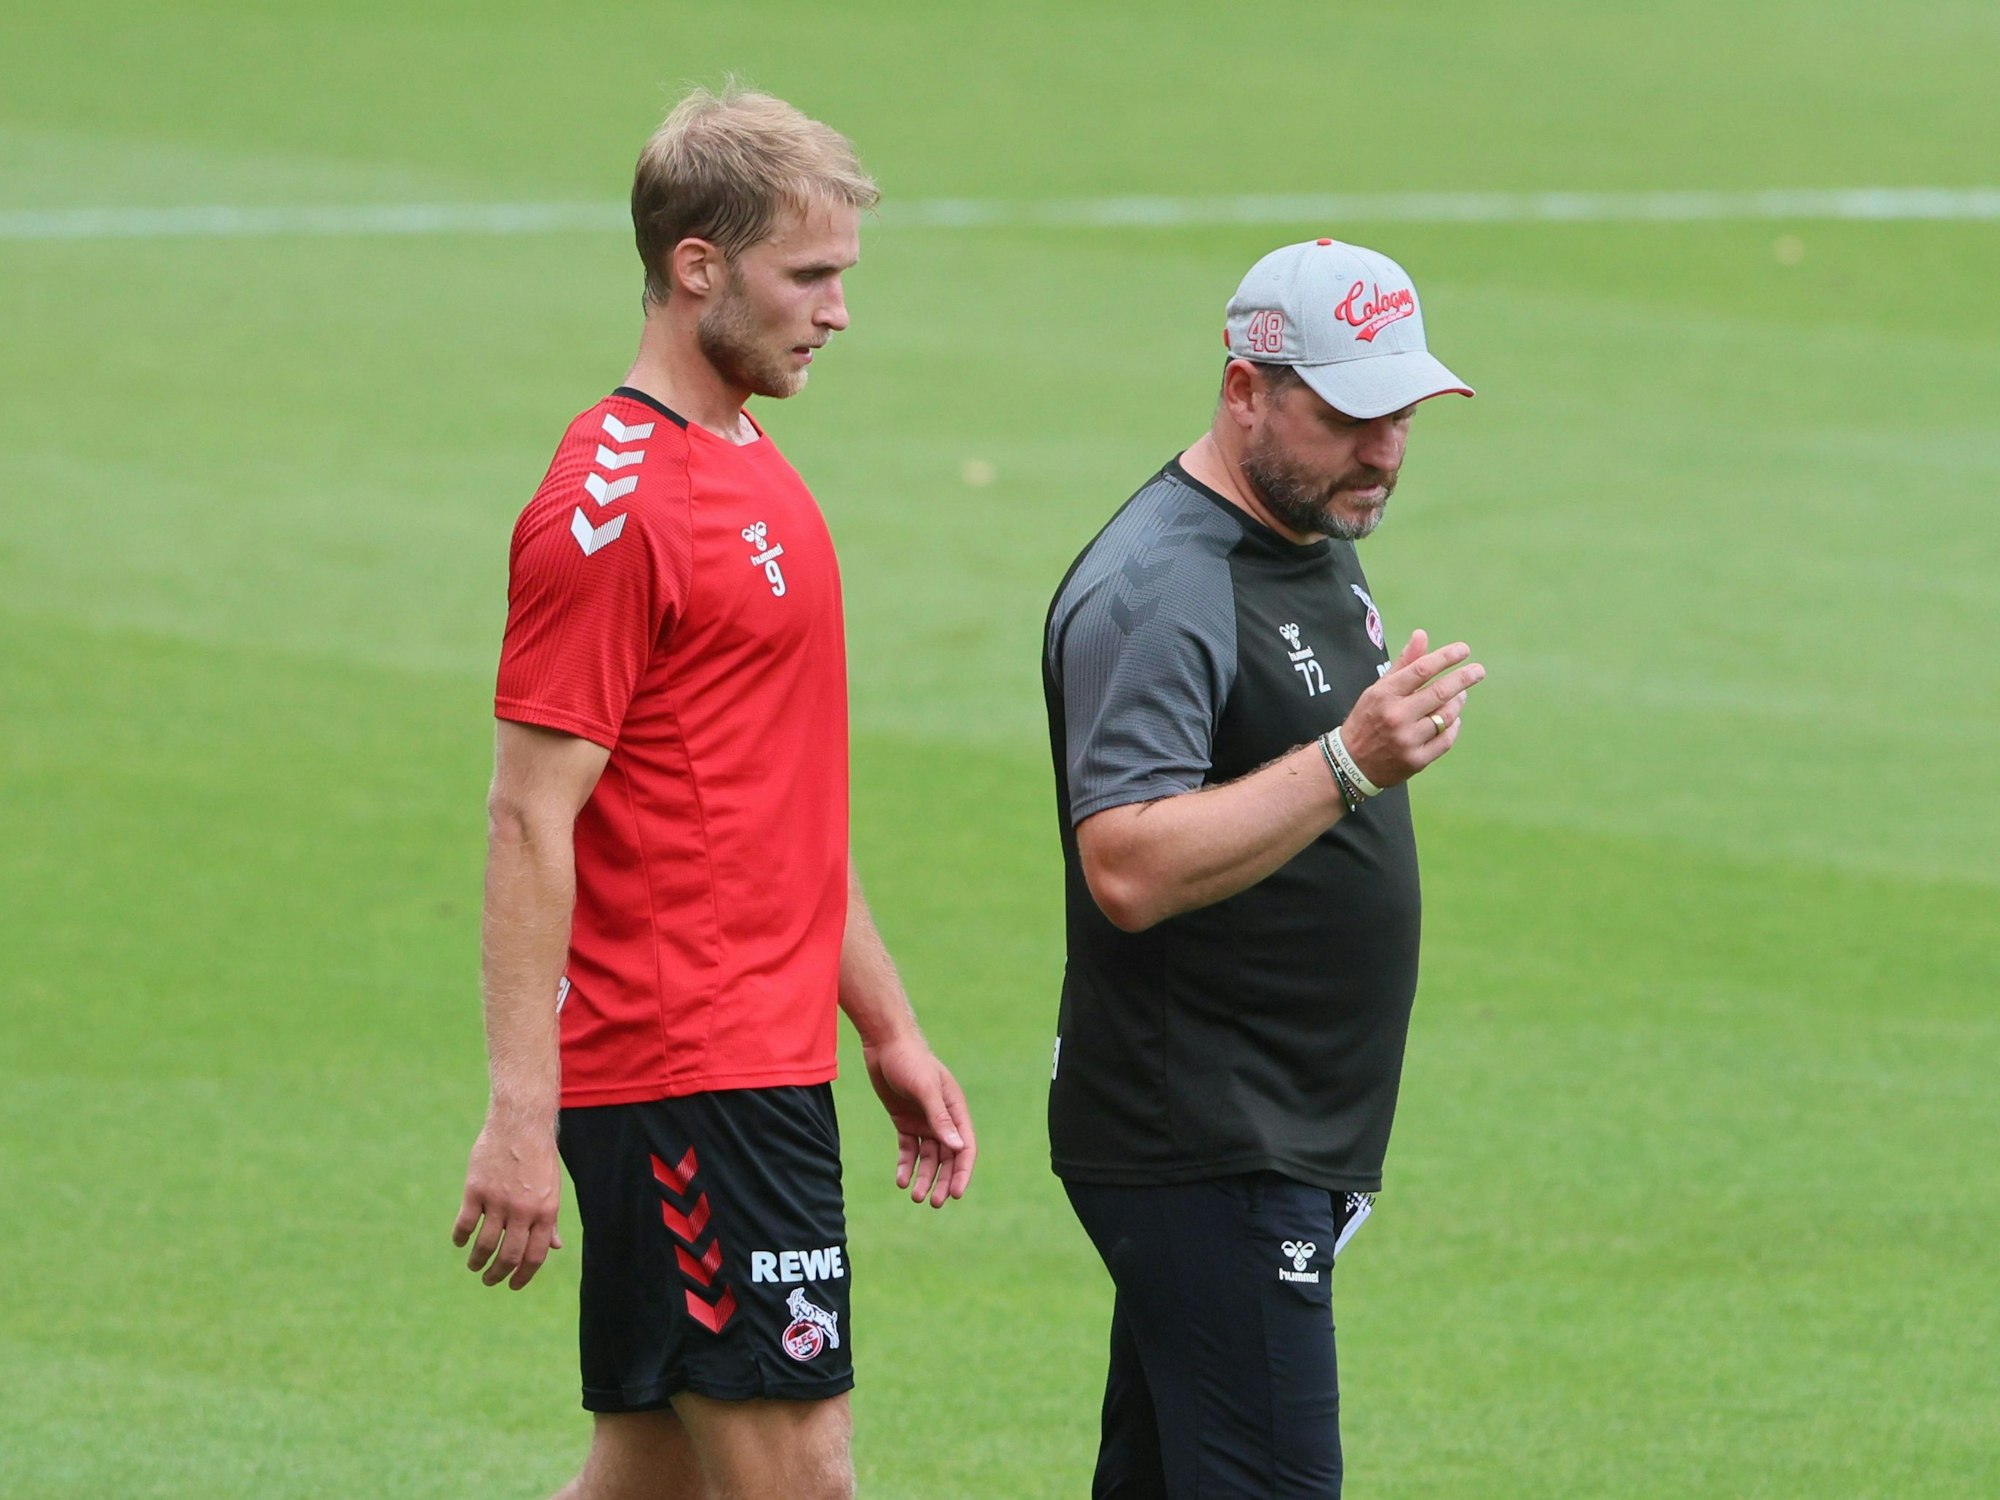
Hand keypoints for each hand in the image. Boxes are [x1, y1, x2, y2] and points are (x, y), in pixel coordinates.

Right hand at [452, 1110, 563, 1288]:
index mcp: (546, 1212)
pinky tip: (460, 1241)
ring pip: (484, 1245)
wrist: (521, 1124)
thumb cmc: (539, 1157)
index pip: (534, 1256)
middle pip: (509, 1256)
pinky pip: (465, 1224)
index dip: (523, 1276)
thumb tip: (555, 1247)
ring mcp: (498, 1201)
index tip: (512, 1285)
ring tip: (474, 1266)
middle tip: (489, 1280)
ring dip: (477, 1262)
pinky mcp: (476, 1190)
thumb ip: (550, 1220)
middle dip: (498, 1275)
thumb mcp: (552, 1189)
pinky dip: (460, 1237)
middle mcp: (523, 1210)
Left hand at [861, 1032, 976, 1207]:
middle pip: (948, 1157)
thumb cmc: (910, 1061)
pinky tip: (901, 1180)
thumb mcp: (925, 1089)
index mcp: (955, 1109)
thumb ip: (940, 1118)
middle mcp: (943, 1118)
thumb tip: (958, 1148)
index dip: (962, 1172)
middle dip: (942, 1180)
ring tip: (915, 1196)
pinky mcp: (905, 1121)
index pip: (965, 1147)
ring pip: (928, 1157)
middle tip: (933, 1202)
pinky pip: (909, 1149)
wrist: (885, 1043)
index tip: (955, 1194)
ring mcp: (923, 1120)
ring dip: (924, 1176)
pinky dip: (906, 1165)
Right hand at [1339, 629, 1484, 789]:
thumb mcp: (1378, 689)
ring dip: (1458, 702)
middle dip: (1463, 678)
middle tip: (1478, 671)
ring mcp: (1407, 740)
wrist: (1351, 763)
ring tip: (1460, 696)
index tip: (1463, 650)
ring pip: (1446, 716)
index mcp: (1384, 694)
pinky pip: (1446, 739)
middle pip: (1439, 692)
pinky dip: (1453, 726)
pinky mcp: (1416, 760)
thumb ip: (1403, 663)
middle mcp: (1395, 716)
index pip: (1421, 670)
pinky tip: (1453, 720)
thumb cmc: (1368, 720)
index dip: (1445, 658)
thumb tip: (1421, 635)